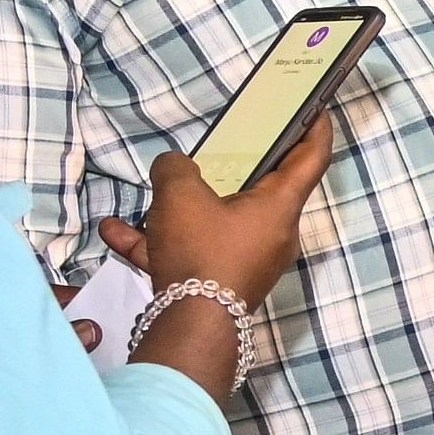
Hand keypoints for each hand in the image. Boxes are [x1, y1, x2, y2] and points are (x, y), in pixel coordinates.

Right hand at [100, 110, 334, 311]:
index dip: (315, 128)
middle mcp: (272, 233)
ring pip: (212, 223)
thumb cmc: (201, 252)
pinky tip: (116, 233)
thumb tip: (174, 167)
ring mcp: (246, 261)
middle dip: (233, 171)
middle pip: (258, 191)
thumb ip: (175, 169)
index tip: (317, 107)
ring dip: (175, 212)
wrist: (189, 326)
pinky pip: (190, 252)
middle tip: (221, 147)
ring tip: (145, 201)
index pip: (311, 158)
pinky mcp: (219, 283)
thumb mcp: (181, 196)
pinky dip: (157, 243)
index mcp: (280, 206)